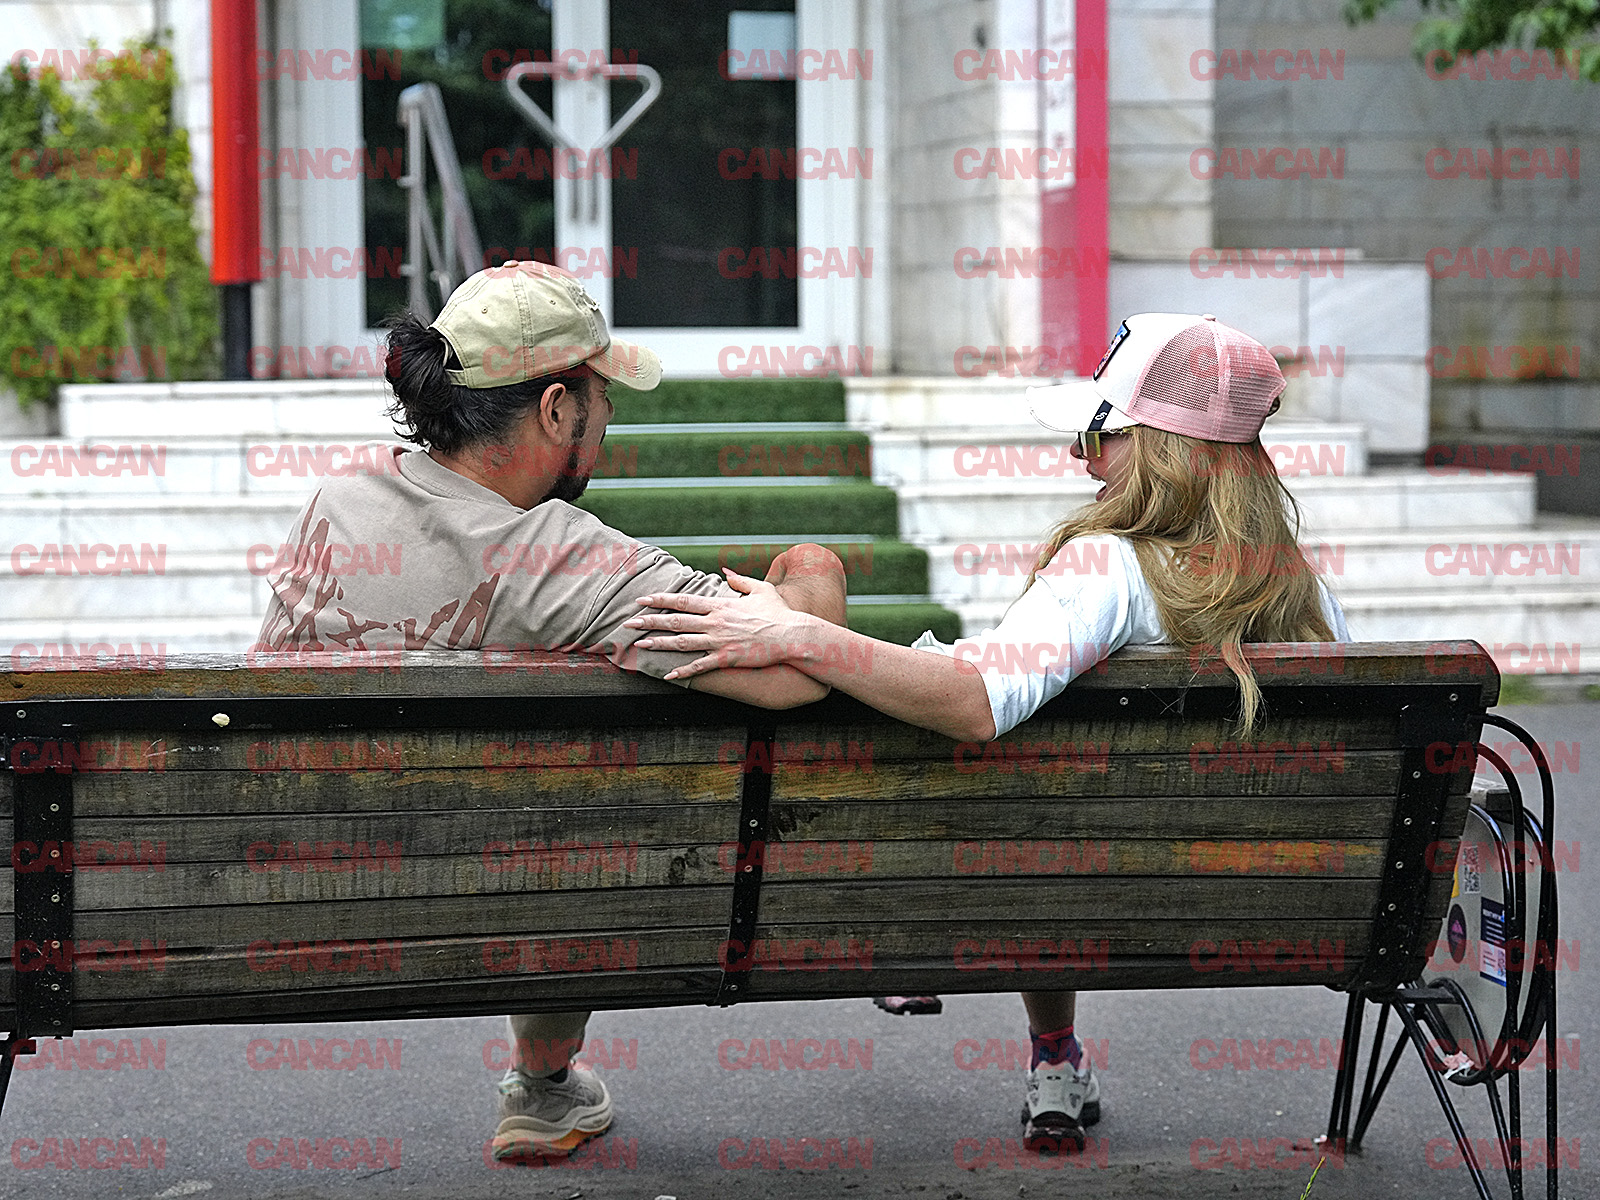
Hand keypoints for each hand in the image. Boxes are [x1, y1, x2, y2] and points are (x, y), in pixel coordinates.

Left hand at [626, 568, 810, 679]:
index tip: (643, 599)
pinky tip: (668, 675)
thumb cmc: (778, 612)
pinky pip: (700, 666)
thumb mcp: (760, 589)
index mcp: (720, 605)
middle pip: (676, 620)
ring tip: (639, 646)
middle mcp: (715, 622)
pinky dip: (683, 671)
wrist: (792, 635)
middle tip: (628, 623)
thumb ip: (739, 580)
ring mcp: (720, 641)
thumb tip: (725, 572)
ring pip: (682, 642)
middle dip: (649, 621)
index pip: (683, 600)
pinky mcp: (727, 658)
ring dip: (659, 644)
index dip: (660, 600)